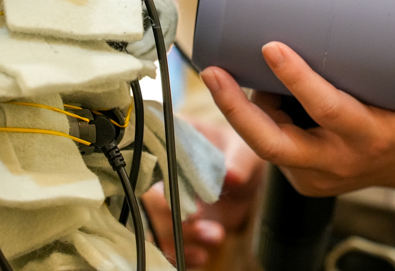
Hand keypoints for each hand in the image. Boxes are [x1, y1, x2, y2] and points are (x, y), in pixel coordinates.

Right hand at [143, 121, 264, 266]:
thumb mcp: (245, 154)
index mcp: (174, 141)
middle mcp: (162, 170)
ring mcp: (165, 198)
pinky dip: (182, 252)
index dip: (162, 179)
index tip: (185, 193)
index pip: (152, 158)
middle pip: (145, 195)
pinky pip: (164, 243)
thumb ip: (239, 163)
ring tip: (215, 235)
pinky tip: (203, 254)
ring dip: (180, 236)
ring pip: (152, 223)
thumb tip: (232, 175)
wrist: (250, 180)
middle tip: (198, 216)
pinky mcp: (174, 222)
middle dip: (167, 212)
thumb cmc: (242, 155)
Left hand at [199, 27, 394, 198]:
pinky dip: (258, 116)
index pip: (328, 110)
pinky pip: (273, 145)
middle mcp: (338, 162)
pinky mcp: (303, 178)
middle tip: (211, 70)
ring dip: (240, 108)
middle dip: (235, 110)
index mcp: (372, 138)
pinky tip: (252, 87)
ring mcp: (316, 176)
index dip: (298, 80)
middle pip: (273, 144)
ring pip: (265, 144)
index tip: (271, 46)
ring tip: (225, 69)